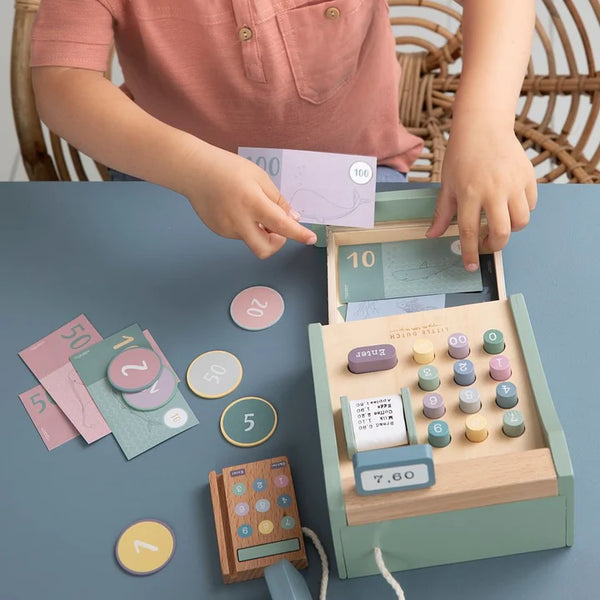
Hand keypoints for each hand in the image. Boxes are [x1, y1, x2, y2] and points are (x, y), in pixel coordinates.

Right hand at [181, 145, 315, 258]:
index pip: (281, 225)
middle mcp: (238, 220)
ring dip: (259, 230)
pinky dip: (245, 226)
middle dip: (276, 244)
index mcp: (252, 202)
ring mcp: (226, 229)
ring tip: (249, 206)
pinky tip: (235, 208)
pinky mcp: (218, 230)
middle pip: (263, 249)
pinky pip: (239, 234)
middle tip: (277, 229)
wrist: (193, 170)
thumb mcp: (259, 178)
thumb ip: (277, 201)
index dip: (298, 234)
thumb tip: (292, 219)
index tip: (311, 239)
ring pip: (251, 239)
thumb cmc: (228, 168)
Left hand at [426, 119, 536, 270]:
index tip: (470, 266)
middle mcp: (494, 191)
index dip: (470, 253)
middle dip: (494, 246)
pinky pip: (530, 205)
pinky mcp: (528, 177)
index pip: (470, 232)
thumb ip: (442, 213)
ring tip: (497, 222)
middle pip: (502, 233)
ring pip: (521, 222)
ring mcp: (514, 184)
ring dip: (509, 229)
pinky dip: (521, 211)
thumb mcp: (447, 185)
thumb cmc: (461, 156)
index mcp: (469, 194)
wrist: (483, 126)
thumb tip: (431, 235)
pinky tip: (508, 205)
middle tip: (485, 245)